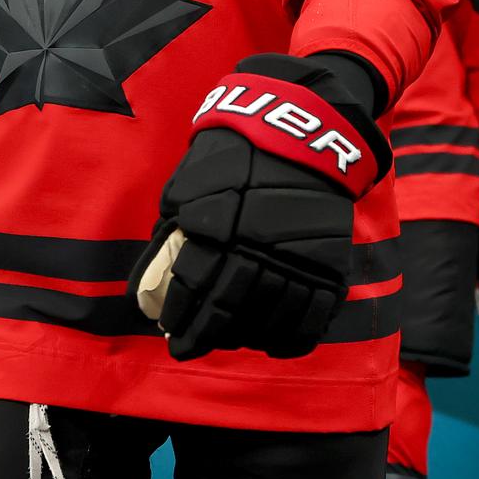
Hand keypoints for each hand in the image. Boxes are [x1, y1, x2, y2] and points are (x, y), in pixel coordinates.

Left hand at [130, 54, 388, 360]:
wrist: (300, 130)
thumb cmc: (233, 156)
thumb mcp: (187, 188)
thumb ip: (170, 236)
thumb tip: (149, 286)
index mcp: (216, 228)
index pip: (191, 289)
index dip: (178, 317)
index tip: (171, 332)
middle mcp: (255, 250)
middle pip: (227, 312)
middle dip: (203, 336)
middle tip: (189, 348)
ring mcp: (296, 259)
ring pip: (269, 318)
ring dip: (245, 338)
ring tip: (231, 341)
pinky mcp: (329, 262)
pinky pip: (313, 315)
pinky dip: (293, 338)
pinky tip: (275, 343)